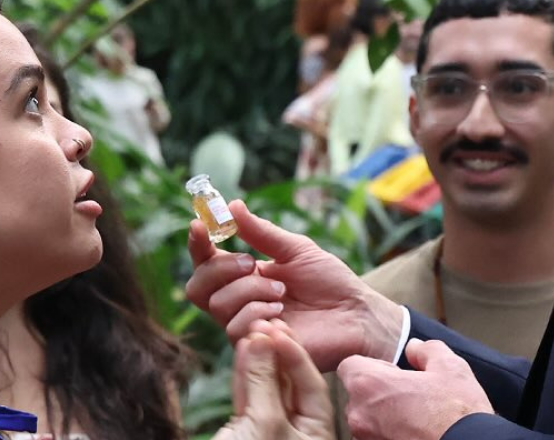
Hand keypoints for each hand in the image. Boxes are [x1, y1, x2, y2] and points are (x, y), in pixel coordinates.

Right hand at [185, 200, 404, 370]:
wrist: (356, 314)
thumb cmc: (330, 282)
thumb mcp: (296, 249)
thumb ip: (262, 232)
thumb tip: (233, 205)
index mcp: (245, 276)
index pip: (206, 262)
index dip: (198, 244)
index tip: (199, 225)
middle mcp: (240, 301)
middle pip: (198, 287)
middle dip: (221, 268)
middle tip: (252, 263)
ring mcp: (246, 325)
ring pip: (219, 304)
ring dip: (251, 291)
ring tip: (282, 292)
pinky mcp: (257, 347)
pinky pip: (236, 328)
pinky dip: (258, 314)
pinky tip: (282, 315)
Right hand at [213, 320, 333, 439]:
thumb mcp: (266, 423)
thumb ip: (264, 381)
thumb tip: (260, 340)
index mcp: (315, 430)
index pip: (313, 382)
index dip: (296, 354)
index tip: (278, 331)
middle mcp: (298, 426)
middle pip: (290, 380)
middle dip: (277, 351)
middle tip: (265, 323)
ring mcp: (271, 426)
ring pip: (267, 384)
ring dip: (259, 357)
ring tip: (252, 330)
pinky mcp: (247, 425)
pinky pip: (250, 393)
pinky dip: (244, 372)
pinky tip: (242, 348)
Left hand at [338, 338, 492, 439]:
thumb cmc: (457, 414)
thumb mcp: (449, 367)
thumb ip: (425, 350)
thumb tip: (414, 348)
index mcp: (370, 384)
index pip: (349, 366)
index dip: (373, 367)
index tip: (395, 375)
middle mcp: (360, 415)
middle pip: (357, 395)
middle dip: (378, 393)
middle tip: (409, 397)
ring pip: (366, 421)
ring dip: (383, 417)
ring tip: (415, 419)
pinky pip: (376, 439)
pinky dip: (389, 436)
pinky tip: (414, 434)